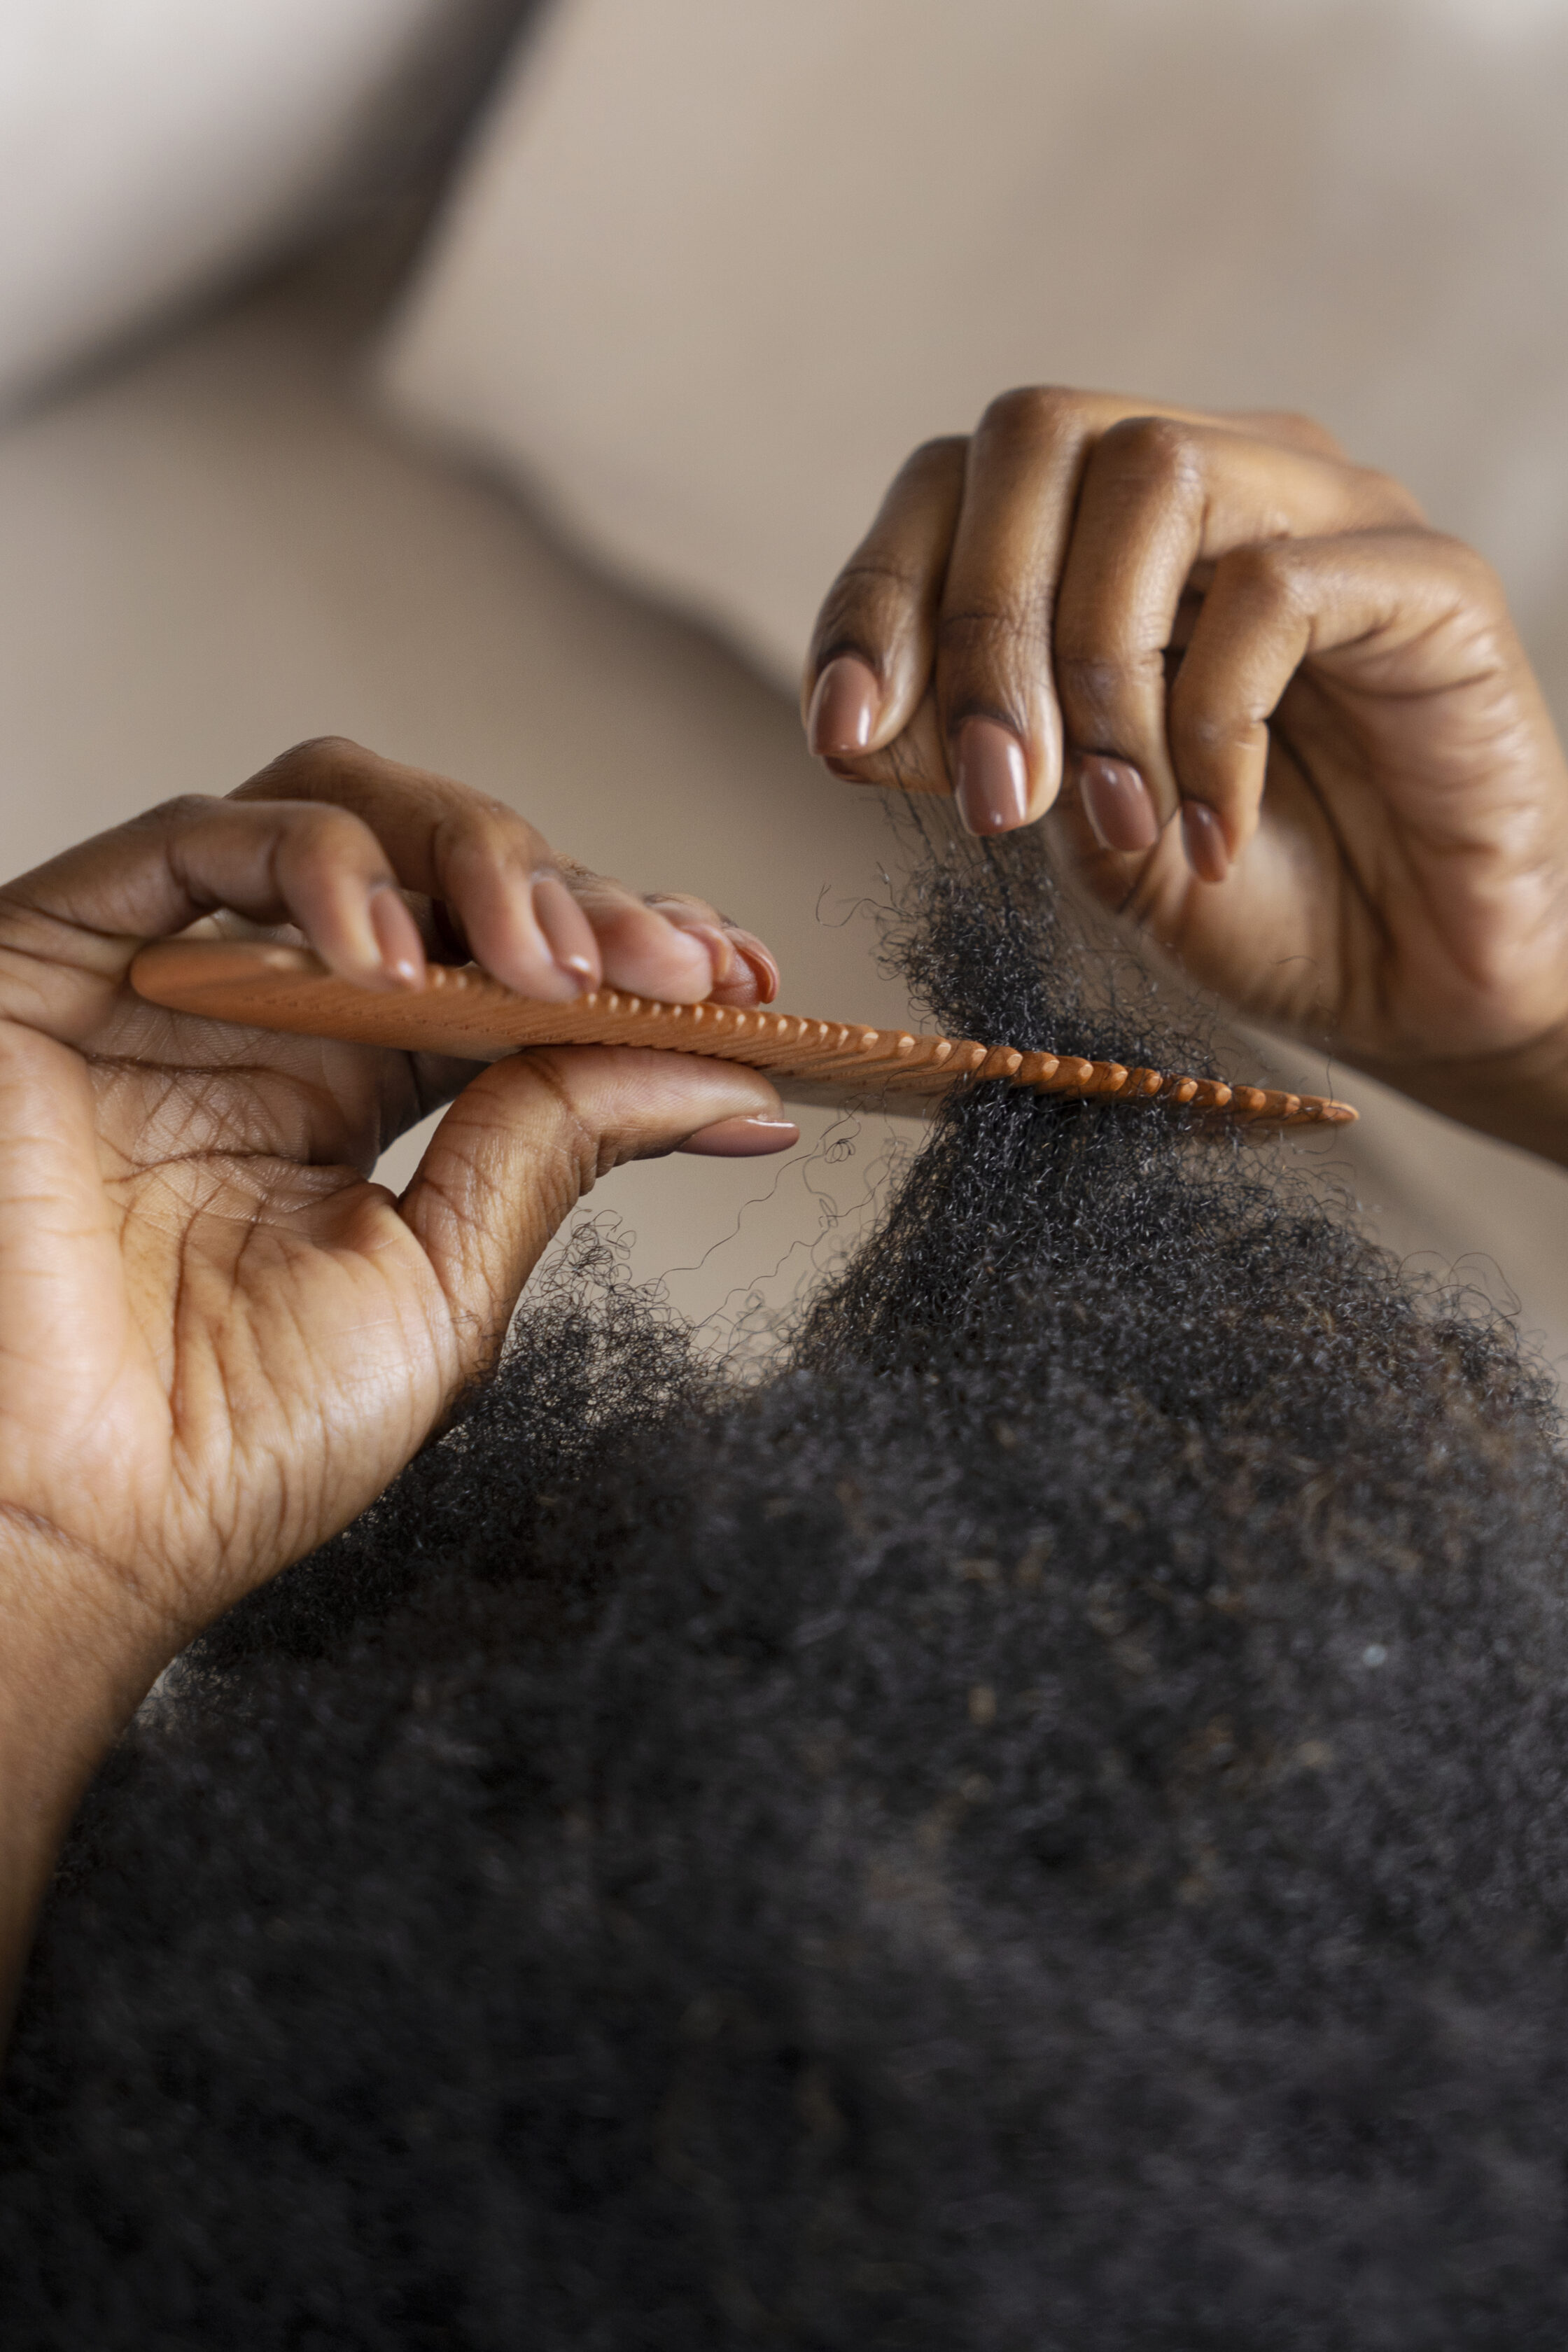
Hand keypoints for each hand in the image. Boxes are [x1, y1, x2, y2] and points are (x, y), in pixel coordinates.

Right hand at [0, 739, 791, 2009]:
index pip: (517, 965)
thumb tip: (734, 1076)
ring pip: (344, 811)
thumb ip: (558, 1146)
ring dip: (475, 860)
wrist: (65, 1519)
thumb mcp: (445, 1284)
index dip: (631, 952)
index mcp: (365, 1089)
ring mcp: (179, 974)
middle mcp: (277, 1013)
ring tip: (551, 959)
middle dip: (580, 899)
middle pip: (449, 872)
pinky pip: (205, 837)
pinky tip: (403, 947)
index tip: (750, 985)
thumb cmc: (233, 1440)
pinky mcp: (68, 948)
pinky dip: (324, 861)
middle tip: (676, 964)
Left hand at [802, 388, 1567, 1158]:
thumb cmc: (1250, 896)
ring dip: (1095, 667)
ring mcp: (1328, 511)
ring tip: (1114, 822)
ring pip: (1152, 477)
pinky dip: (1210, 726)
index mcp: (1114, 528)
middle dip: (979, 627)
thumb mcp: (1071, 830)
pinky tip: (1208, 836)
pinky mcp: (1428, 577)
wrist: (1412, 985)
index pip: (957, 475)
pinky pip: (1277, 589)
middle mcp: (1220, 479)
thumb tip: (849, 715)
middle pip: (1039, 433)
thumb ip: (967, 752)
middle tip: (993, 801)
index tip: (839, 738)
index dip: (877, 594)